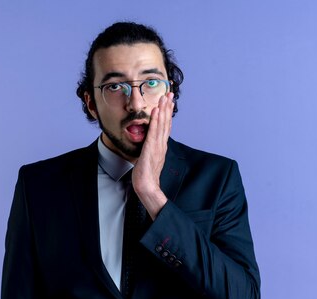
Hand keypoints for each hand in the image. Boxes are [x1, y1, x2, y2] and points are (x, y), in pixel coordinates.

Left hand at [132, 92, 173, 218]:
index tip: (169, 102)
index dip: (168, 113)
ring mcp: (157, 146)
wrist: (147, 186)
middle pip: (166, 122)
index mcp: (161, 146)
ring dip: (163, 109)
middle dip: (168, 107)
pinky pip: (153, 132)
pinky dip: (155, 120)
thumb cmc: (146, 175)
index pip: (166, 126)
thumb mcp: (149, 158)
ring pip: (161, 124)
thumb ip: (151, 149)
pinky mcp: (151, 148)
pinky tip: (156, 110)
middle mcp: (161, 144)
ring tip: (164, 97)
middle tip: (170, 93)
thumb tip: (149, 144)